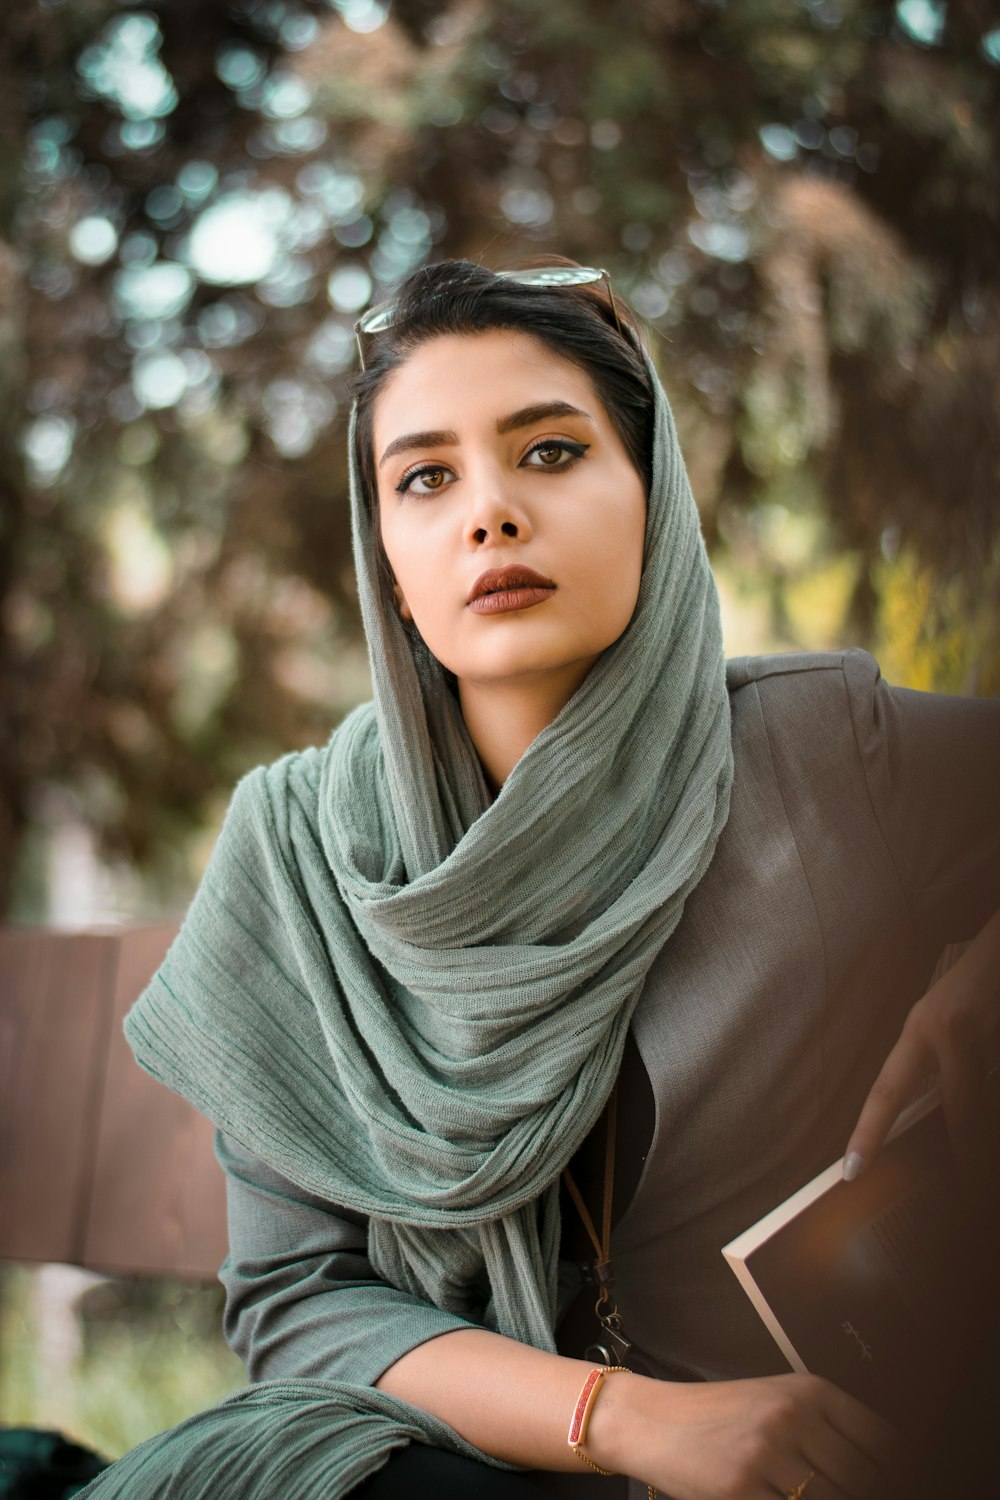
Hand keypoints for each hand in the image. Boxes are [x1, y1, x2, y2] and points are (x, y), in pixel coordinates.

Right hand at [592, 1370, 894, 1499]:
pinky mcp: (741, 1490)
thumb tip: (881, 1471)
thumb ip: (830, 1430)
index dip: (896, 1472)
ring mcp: (768, 1454)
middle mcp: (793, 1416)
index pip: (883, 1442)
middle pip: (864, 1480)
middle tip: (840, 1490)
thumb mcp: (779, 1402)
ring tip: (801, 1490)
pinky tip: (779, 1498)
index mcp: (810, 1390)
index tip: (898, 1481)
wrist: (654, 1420)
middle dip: (861, 1493)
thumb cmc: (721, 1415)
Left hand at [844, 909, 999, 1180]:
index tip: (851, 1170)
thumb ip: (939, 1058)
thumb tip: (946, 1113)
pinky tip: (993, 1059)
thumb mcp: (944, 1015)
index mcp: (922, 1029)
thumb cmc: (979, 977)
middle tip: (965, 1179)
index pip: (887, 1090)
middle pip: (963, 1113)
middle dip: (968, 1150)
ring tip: (977, 1151)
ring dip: (986, 1113)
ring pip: (988, 1098)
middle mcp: (950, 1033)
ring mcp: (988, 1034)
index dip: (868, 1132)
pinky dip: (996, 1084)